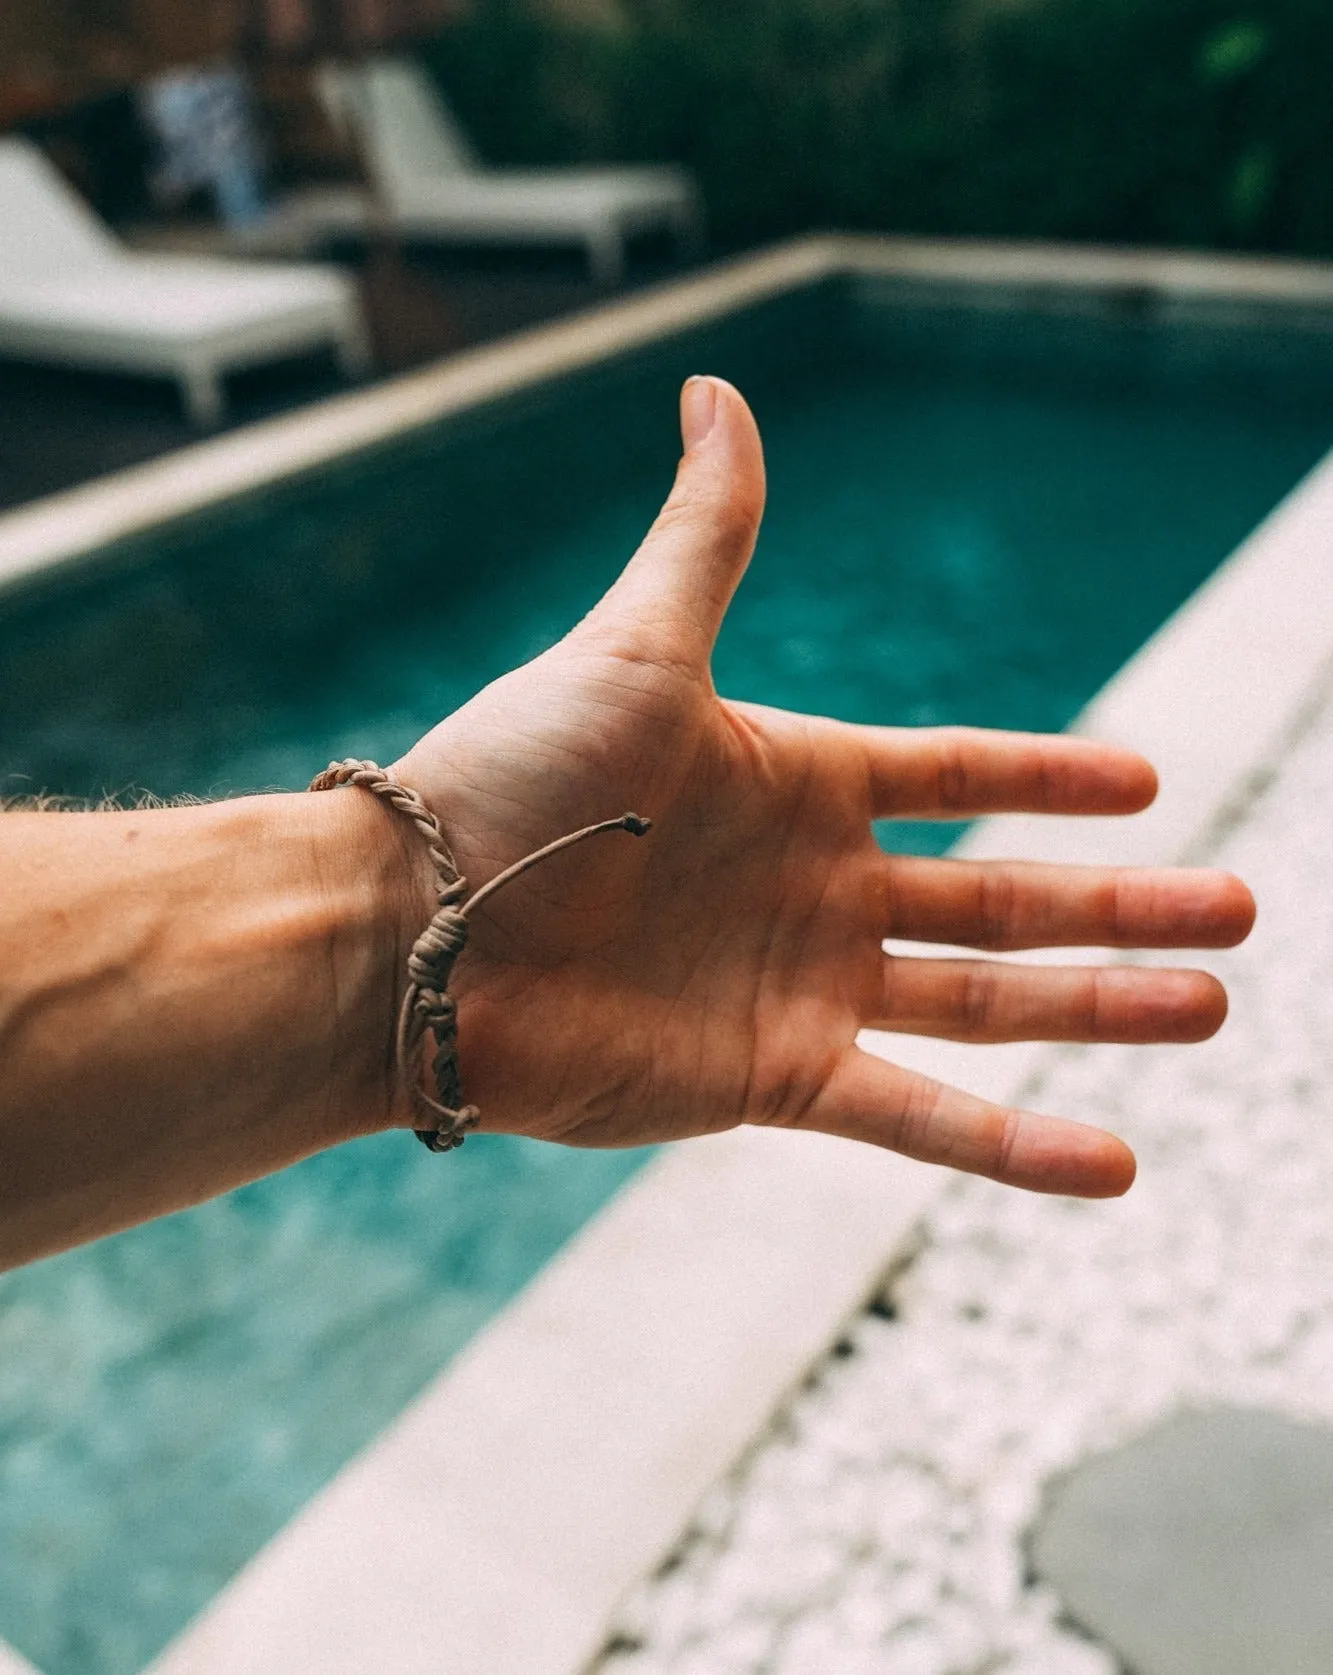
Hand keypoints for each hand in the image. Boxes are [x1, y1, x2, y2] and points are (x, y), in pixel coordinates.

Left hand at [394, 377, 1253, 1196]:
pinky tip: (1108, 1163)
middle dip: (1120, 905)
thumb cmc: (515, 779)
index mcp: (796, 781)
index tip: (1146, 783)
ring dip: (1099, 1011)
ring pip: (985, 1004)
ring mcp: (802, 988)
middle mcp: (812, 888)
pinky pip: (916, 1115)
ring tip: (1207, 1008)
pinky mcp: (775, 1081)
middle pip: (1000, 899)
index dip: (1047, 775)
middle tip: (1240, 908)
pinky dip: (1010, 1146)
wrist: (422, 931)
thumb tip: (717, 387)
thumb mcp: (637, 648)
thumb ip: (709, 534)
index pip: (953, 773)